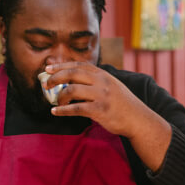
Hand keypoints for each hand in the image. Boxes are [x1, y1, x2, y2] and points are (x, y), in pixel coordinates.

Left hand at [42, 62, 156, 137]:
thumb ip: (97, 82)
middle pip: (73, 74)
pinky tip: (56, 112)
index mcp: (104, 75)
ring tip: (55, 102)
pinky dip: (63, 110)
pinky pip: (76, 108)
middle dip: (56, 77)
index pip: (79, 65)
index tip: (48, 68)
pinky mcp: (100, 110)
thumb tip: (74, 82)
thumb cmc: (123, 105)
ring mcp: (101, 95)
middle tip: (46, 84)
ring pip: (72, 90)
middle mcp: (102, 82)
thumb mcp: (112, 86)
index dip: (62, 65)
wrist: (138, 119)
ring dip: (60, 96)